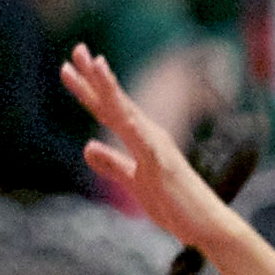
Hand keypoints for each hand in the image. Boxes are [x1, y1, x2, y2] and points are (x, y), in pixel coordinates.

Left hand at [60, 45, 235, 248]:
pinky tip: (123, 115)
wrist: (206, 225)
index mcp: (140, 140)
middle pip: (115, 102)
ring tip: (96, 65)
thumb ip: (113, 164)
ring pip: (127, 113)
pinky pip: (145, 145)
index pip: (108, 110)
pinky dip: (134, 128)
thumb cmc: (174, 204)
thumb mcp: (134, 183)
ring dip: (111, 89)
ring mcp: (157, 148)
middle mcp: (149, 136)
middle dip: (95, 76)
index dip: (87, 88)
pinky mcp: (163, 166)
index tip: (68, 67)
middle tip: (77, 49)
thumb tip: (88, 146)